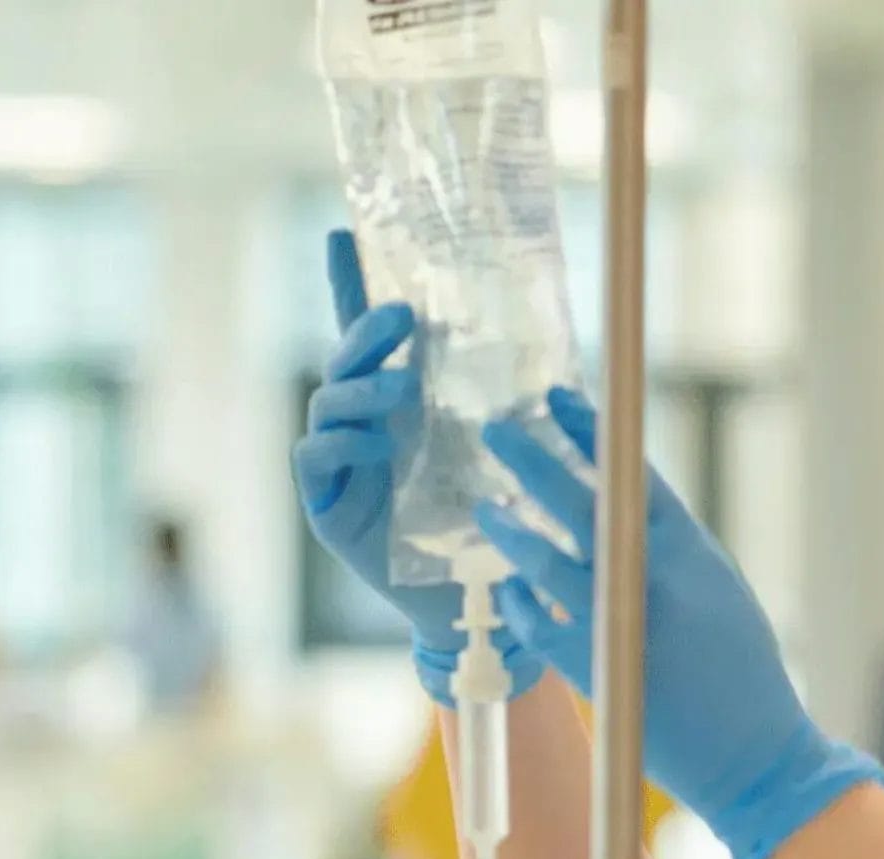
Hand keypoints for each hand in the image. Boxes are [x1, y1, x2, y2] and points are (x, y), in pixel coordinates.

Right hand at [292, 229, 541, 703]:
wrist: (477, 602)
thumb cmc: (493, 522)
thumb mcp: (507, 455)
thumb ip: (511, 408)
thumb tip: (566, 358)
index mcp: (404, 403)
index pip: (373, 335)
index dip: (354, 285)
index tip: (341, 231)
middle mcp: (365, 424)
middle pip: (348, 361)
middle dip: (367, 334)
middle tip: (401, 319)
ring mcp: (342, 461)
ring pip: (329, 405)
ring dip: (360, 390)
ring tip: (398, 390)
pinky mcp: (328, 504)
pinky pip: (317, 461)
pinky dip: (340, 444)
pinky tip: (371, 440)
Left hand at [474, 390, 883, 858]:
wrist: (753, 754)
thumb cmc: (742, 676)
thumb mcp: (721, 593)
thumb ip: (675, 553)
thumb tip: (629, 519)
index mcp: (691, 552)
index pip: (632, 474)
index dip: (590, 433)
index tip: (558, 399)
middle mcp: (653, 578)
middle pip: (582, 503)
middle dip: (535, 460)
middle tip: (496, 429)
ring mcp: (619, 621)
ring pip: (546, 562)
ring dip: (511, 532)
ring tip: (484, 509)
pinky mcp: (593, 668)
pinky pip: (536, 623)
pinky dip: (516, 602)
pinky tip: (503, 590)